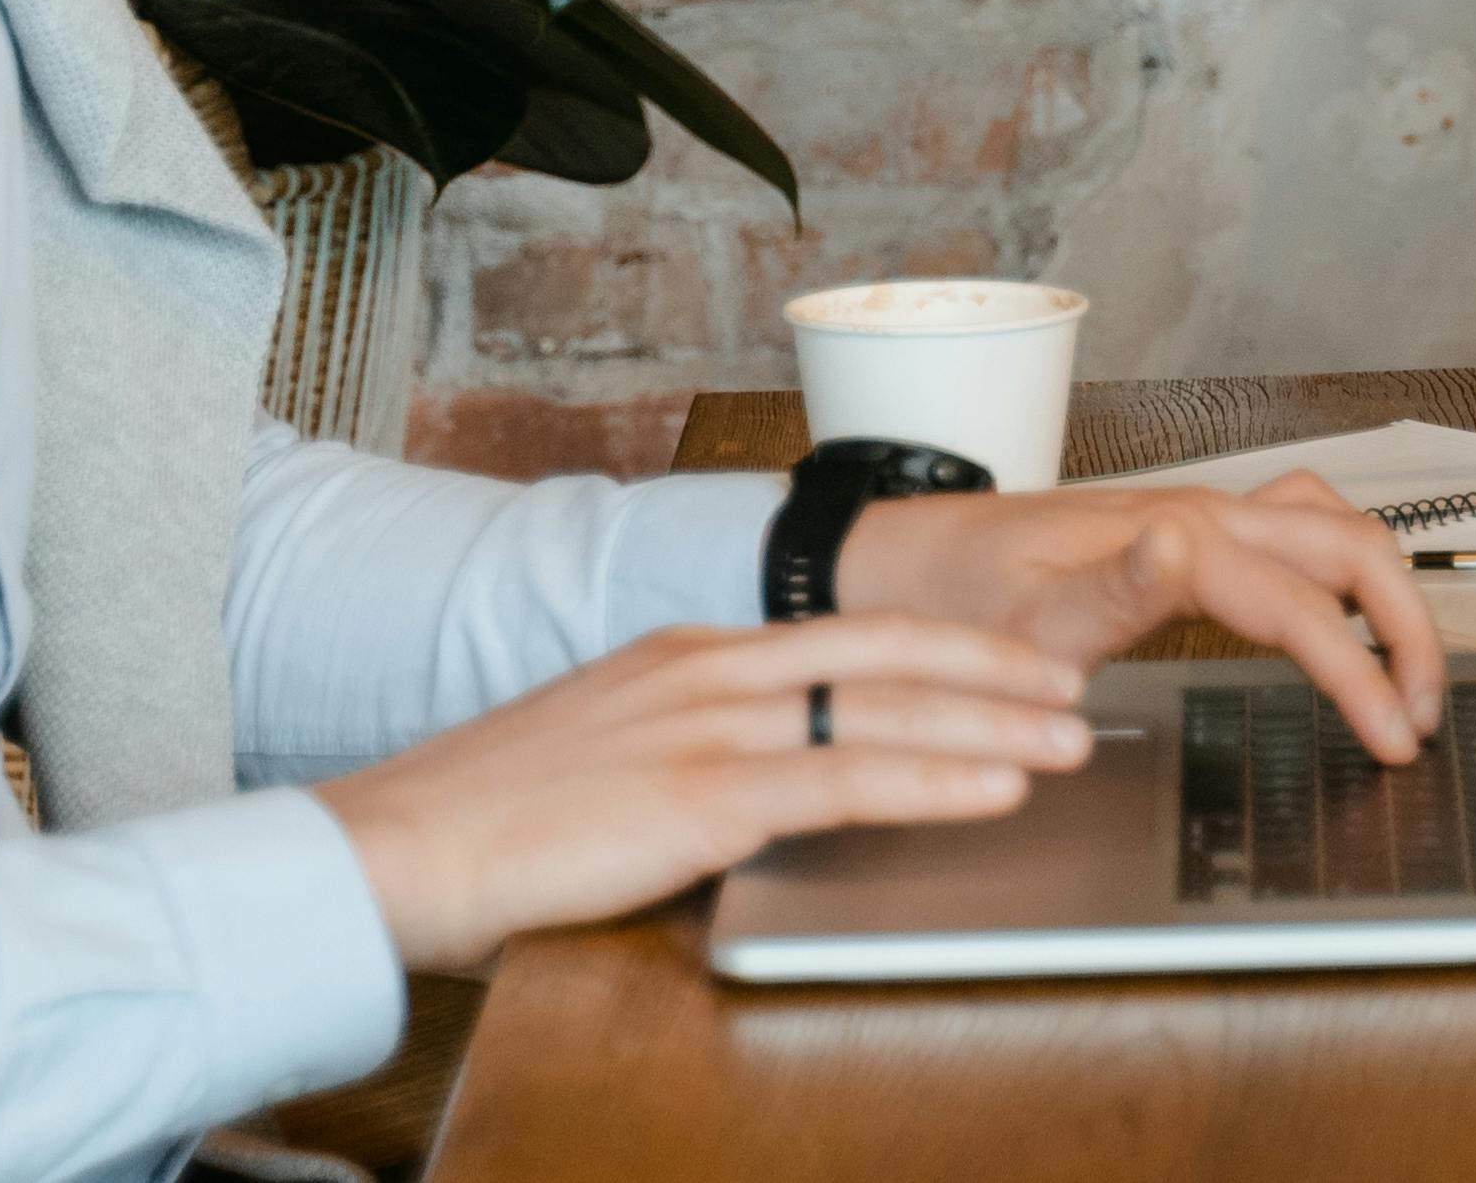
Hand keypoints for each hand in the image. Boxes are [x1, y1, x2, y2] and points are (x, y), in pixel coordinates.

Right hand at [313, 610, 1098, 975]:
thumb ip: (695, 751)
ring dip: (996, 725)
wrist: (394, 847)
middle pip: (894, 651)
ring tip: (1071, 741)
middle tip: (1081, 691)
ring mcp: (709, 729)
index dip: (951, 642)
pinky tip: (995, 790)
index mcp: (692, 653)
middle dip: (1001, 671)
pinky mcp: (701, 800)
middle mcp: (712, 671)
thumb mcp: (611, 753)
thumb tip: (768, 783)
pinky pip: (846, 782)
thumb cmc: (491, 817)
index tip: (1018, 660)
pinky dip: (937, 781)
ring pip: (889, 710)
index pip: (854, 629)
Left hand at [835, 474, 1447, 764]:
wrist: (906, 563)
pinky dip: (1348, 569)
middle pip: (1354, 549)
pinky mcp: (1194, 530)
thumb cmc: (956, 598)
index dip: (1363, 676)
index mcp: (1176, 538)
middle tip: (1425, 712)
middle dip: (1410, 628)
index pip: (1305, 609)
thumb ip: (1113, 590)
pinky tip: (1348, 614)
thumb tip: (1183, 547)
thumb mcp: (1025, 617)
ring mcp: (1203, 516)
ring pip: (1338, 529)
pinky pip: (1302, 528)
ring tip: (1406, 674)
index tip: (1394, 739)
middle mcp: (1202, 513)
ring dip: (1388, 593)